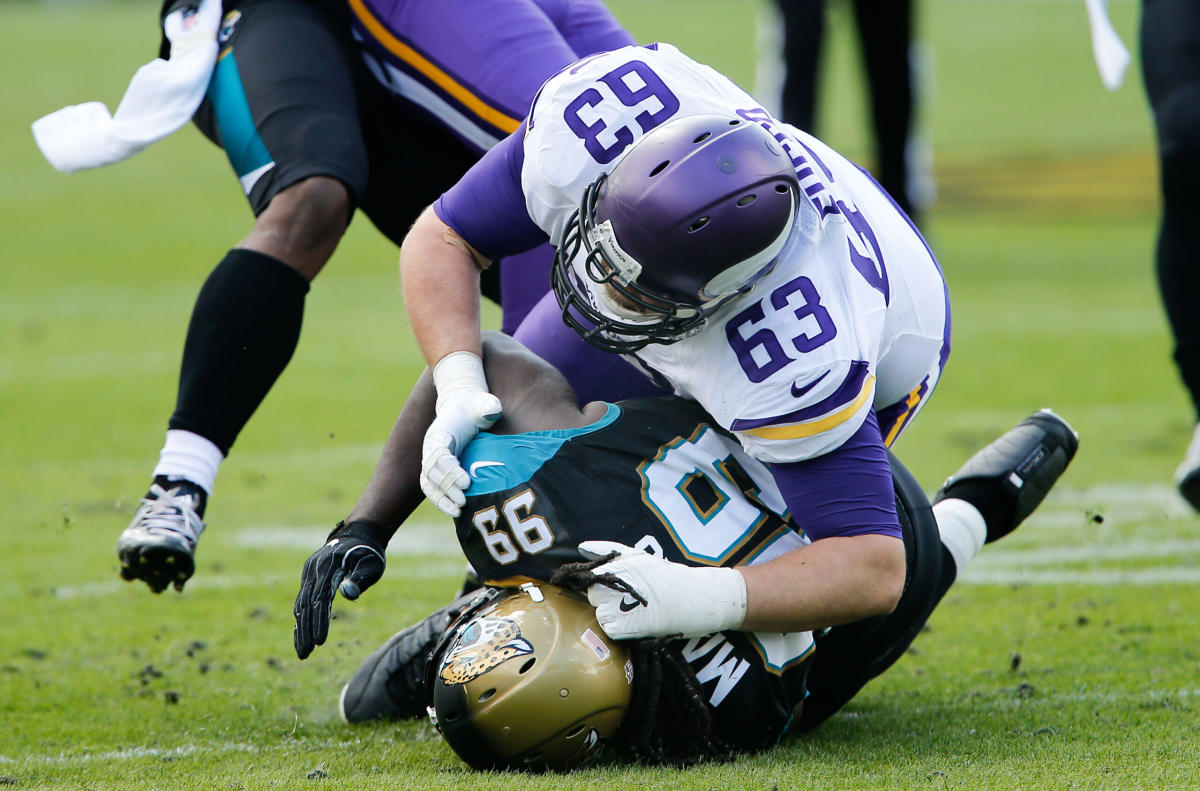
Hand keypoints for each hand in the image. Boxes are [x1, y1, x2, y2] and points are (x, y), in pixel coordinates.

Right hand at [293, 520, 386, 659]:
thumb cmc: (368, 554)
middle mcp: (314, 569)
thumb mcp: (370, 564)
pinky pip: (302, 601)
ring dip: (300, 629)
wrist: (357, 535)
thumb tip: (348, 594)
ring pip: (301, 605)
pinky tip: (301, 636)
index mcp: (329, 566)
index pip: (321, 598)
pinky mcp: (308, 577)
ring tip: (303, 653)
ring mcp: (308, 573)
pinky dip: (301, 619)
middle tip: (305, 655)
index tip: (320, 642)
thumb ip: (359, 578)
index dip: (319, 621)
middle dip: (305, 631)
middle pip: (306, 604)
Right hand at [420, 352, 501, 516]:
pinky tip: (455, 511)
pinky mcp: (436, 469)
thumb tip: (491, 409)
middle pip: (432, 472)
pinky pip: (432, 488)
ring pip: (428, 483)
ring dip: (441, 499)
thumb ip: (487, 406)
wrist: (463, 408)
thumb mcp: (483, 403)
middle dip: (447, 488)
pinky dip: (440, 500)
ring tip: (458, 511)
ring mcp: (431, 459)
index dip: (450, 469)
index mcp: (440, 432)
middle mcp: (431, 447)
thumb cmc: (475, 406)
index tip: (467, 481)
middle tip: (464, 500)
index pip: (439, 454)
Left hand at [577, 540, 747, 639]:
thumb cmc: (663, 575)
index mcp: (612, 567)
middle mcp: (609, 587)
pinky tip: (636, 621)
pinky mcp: (619, 628)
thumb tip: (581, 546)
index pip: (591, 578)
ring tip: (634, 610)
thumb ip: (606, 549)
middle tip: (630, 599)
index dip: (605, 583)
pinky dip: (619, 628)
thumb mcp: (635, 555)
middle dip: (607, 598)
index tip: (620, 587)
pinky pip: (608, 629)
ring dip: (613, 613)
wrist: (690, 598)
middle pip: (593, 596)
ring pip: (599, 613)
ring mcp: (613, 609)